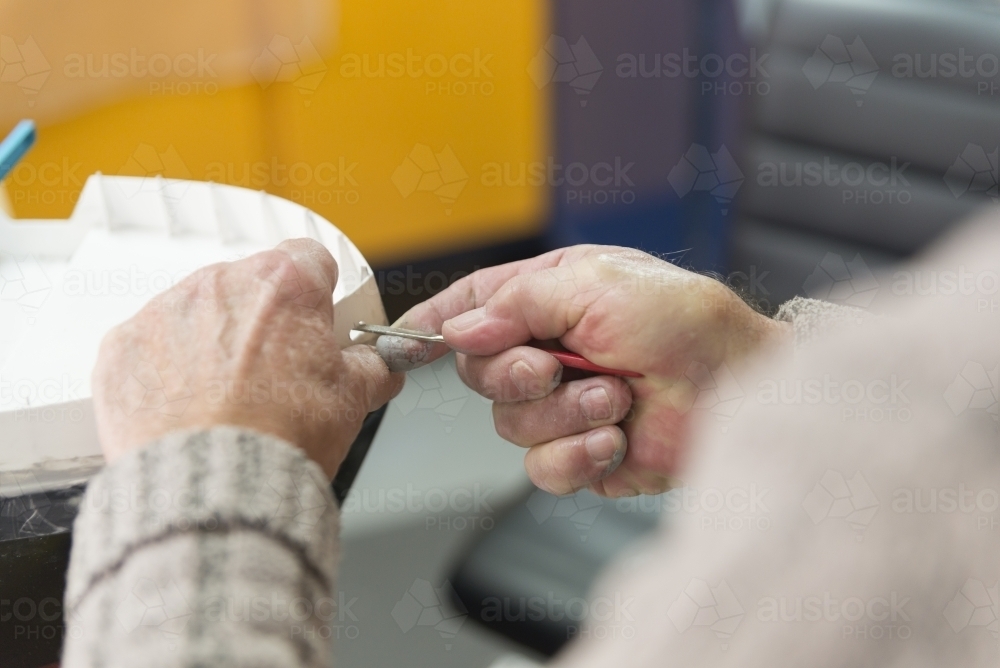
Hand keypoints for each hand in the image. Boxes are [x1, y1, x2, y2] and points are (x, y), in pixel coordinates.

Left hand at [91, 239, 403, 477]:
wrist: (213, 487)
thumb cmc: (281, 439)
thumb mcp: (352, 399)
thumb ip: (371, 367)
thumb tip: (380, 364)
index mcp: (285, 284)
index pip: (308, 259)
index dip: (317, 294)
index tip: (315, 321)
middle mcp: (221, 283)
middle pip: (249, 286)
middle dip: (262, 321)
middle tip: (274, 374)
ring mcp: (165, 312)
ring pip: (197, 314)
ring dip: (211, 343)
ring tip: (226, 399)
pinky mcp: (121, 347)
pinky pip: (149, 346)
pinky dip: (164, 370)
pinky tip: (185, 409)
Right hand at [380, 245, 790, 496]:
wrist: (737, 387)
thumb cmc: (686, 322)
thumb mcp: (597, 283)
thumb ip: (518, 300)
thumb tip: (459, 328)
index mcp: (551, 297)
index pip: (474, 305)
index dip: (438, 320)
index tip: (407, 336)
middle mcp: (551, 350)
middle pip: (479, 373)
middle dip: (514, 373)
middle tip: (555, 365)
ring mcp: (565, 405)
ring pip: (509, 425)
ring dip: (563, 413)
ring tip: (614, 398)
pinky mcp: (582, 454)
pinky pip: (543, 469)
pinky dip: (576, 455)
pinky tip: (614, 439)